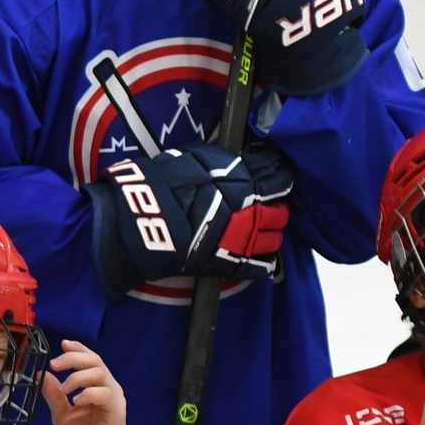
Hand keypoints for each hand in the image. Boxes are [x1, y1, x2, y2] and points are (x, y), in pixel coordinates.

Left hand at [41, 340, 142, 424]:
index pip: (90, 360)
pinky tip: (77, 401)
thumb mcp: (61, 413)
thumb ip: (53, 394)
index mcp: (96, 386)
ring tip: (64, 390)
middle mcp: (107, 387)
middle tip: (55, 364)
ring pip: (99, 373)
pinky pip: (105, 394)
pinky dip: (88, 393)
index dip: (78, 349)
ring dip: (78, 377)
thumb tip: (42, 374)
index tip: (62, 344)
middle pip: (95, 361)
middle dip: (74, 358)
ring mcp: (114, 398)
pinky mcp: (117, 410)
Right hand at [86, 141, 292, 293]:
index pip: (276, 175)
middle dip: (278, 206)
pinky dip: (264, 264)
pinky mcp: (232, 263)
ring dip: (271, 234)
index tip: (276, 175)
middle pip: (281, 209)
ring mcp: (243, 239)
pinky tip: (262, 261)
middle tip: (269, 205)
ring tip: (261, 231)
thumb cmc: (163, 184)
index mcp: (243, 180)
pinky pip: (261, 267)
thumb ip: (221, 160)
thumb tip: (236, 159)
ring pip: (275, 238)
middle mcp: (251, 209)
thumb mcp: (192, 157)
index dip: (278, 175)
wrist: (143, 220)